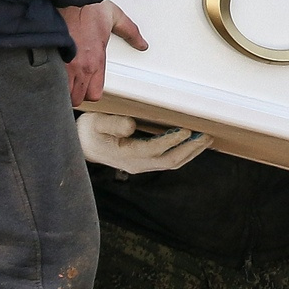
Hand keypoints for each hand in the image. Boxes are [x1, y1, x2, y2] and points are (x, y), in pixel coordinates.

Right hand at [60, 0, 147, 106]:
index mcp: (96, 61)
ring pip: (61, 91)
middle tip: (75, 83)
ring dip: (62, 88)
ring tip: (63, 79)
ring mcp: (64, 63)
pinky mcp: (50, 55)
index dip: (91, 92)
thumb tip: (142, 44)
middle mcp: (80, 66)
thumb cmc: (90, 6)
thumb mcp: (116, 18)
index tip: (88, 85)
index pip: (95, 94)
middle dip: (75, 93)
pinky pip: (48, 77)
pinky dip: (50, 77)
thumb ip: (131, 33)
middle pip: (77, 97)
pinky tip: (51, 69)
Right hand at [77, 111, 212, 173]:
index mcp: (127, 155)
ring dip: (190, 152)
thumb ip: (113, 123)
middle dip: (190, 149)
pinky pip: (167, 161)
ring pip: (171, 163)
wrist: (82, 145)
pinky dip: (183, 153)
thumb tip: (131, 125)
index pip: (155, 149)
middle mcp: (137, 164)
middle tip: (206, 136)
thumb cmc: (89, 131)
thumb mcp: (96, 123)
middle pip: (169, 161)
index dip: (172, 140)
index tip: (187, 130)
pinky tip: (192, 144)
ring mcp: (142, 166)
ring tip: (205, 140)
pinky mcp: (144, 163)